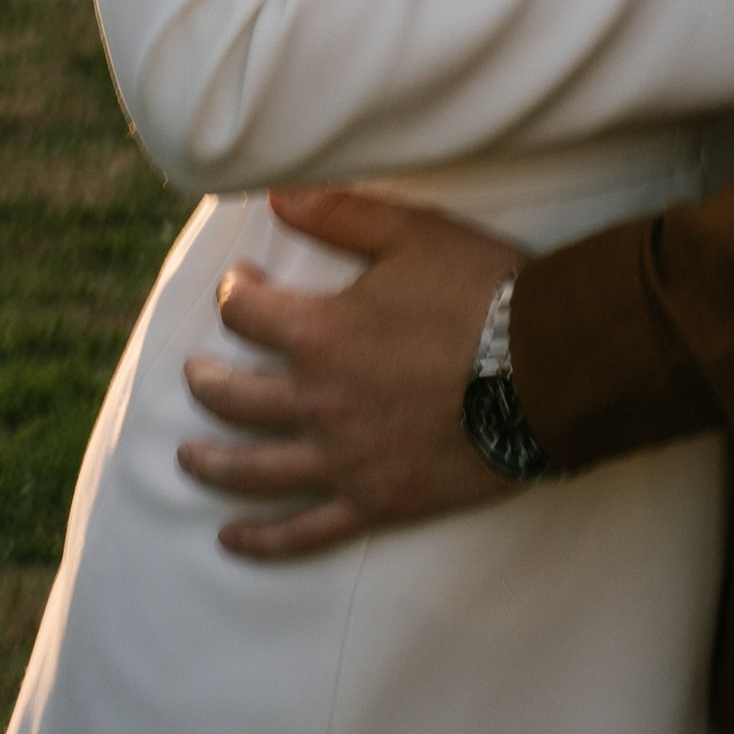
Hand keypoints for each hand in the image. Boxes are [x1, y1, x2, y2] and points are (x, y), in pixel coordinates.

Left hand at [178, 189, 520, 556]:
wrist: (545, 369)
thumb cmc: (481, 293)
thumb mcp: (412, 234)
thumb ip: (339, 213)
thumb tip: (277, 193)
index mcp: (320, 334)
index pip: (247, 313)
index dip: (235, 292)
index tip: (240, 285)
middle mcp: (318, 402)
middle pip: (235, 398)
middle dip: (206, 383)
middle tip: (194, 375)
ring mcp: (343, 460)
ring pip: (256, 470)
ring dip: (213, 463)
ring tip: (188, 458)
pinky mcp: (375, 503)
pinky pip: (304, 531)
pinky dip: (263, 540)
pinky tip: (233, 539)